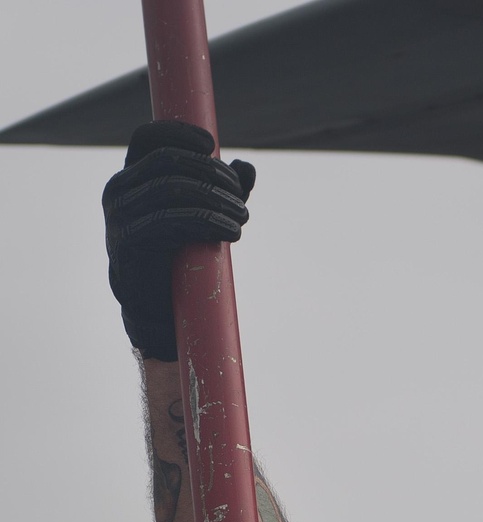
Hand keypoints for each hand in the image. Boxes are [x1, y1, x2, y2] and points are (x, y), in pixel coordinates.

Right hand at [102, 120, 255, 360]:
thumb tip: (247, 167)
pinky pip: (169, 221)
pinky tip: (230, 232)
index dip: (179, 133)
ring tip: (242, 217)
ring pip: (172, 189)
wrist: (156, 311)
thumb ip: (221, 191)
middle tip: (241, 196)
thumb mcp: (202, 218)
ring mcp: (119, 217)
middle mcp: (118, 191)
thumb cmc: (178, 260)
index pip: (148, 138)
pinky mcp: (128, 243)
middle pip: (168, 161)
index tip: (212, 144)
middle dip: (211, 173)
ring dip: (215, 199)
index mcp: (131, 178)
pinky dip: (205, 221)